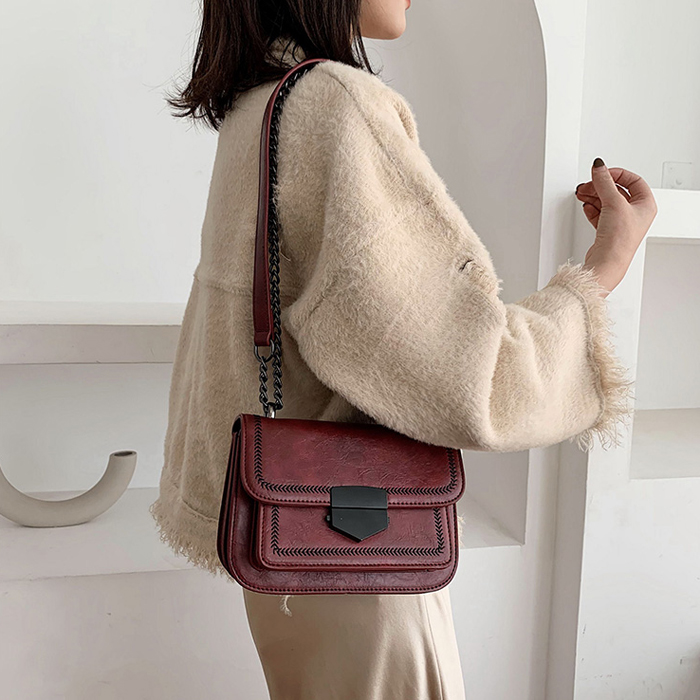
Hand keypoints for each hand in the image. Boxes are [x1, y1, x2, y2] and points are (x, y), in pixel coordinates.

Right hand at [575, 159, 657, 295]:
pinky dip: (592, 207)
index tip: (602, 173)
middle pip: (617, 190)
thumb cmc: (620, 240)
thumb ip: (604, 182)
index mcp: (646, 204)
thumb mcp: (614, 203)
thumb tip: (599, 166)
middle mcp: (635, 213)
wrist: (607, 262)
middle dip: (601, 185)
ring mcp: (621, 222)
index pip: (633, 180)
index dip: (617, 174)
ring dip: (594, 195)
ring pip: (606, 201)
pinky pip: (600, 213)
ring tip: (582, 192)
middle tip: (589, 183)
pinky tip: (586, 205)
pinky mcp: (608, 230)